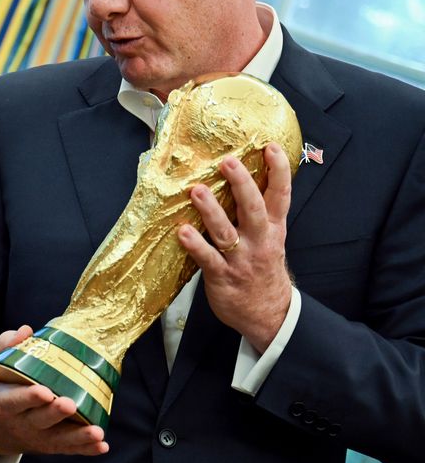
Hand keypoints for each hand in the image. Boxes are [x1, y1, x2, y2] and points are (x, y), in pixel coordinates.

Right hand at [0, 325, 109, 456]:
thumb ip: (6, 345)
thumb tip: (26, 331)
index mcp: (1, 402)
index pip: (14, 401)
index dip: (28, 397)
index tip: (44, 391)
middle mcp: (18, 423)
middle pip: (39, 420)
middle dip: (55, 414)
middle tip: (70, 403)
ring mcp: (35, 437)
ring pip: (58, 439)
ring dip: (78, 437)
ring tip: (96, 432)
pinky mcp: (49, 446)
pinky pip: (68, 449)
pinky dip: (86, 449)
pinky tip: (102, 446)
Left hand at [179, 143, 293, 351]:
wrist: (270, 314)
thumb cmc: (263, 267)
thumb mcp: (271, 238)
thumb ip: (259, 211)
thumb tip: (240, 175)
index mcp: (273, 228)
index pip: (280, 195)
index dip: (278, 170)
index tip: (270, 147)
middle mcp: (259, 240)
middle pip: (253, 208)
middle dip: (241, 184)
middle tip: (228, 162)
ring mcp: (241, 259)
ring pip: (227, 232)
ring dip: (211, 211)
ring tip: (198, 191)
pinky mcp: (222, 276)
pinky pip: (207, 258)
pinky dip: (196, 245)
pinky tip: (183, 232)